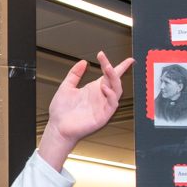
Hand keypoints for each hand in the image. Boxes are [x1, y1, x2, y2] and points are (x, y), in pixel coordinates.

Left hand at [38, 51, 134, 168]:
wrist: (57, 128)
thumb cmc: (61, 112)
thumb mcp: (66, 87)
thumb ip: (74, 74)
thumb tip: (82, 62)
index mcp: (94, 89)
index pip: (110, 75)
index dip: (120, 67)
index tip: (128, 59)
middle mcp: (100, 96)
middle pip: (114, 80)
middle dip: (113, 68)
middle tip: (104, 59)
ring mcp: (103, 106)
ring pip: (117, 91)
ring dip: (114, 79)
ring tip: (107, 68)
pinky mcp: (103, 116)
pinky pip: (112, 104)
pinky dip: (111, 95)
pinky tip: (104, 88)